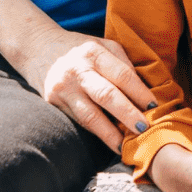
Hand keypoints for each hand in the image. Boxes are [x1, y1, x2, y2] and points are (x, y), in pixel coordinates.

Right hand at [13, 27, 156, 148]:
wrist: (38, 48)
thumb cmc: (80, 49)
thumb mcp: (103, 46)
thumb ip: (122, 64)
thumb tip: (146, 90)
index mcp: (93, 52)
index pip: (122, 75)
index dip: (139, 92)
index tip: (153, 106)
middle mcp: (77, 70)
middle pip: (106, 95)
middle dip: (127, 114)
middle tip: (143, 128)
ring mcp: (63, 88)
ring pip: (89, 115)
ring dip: (110, 132)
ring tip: (125, 145)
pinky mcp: (52, 102)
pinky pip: (78, 120)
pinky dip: (96, 132)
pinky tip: (109, 140)